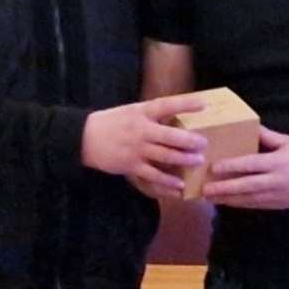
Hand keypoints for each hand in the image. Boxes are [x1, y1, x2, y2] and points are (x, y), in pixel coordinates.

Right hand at [82, 94, 208, 196]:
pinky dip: (168, 181)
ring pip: (166, 156)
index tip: (203, 104)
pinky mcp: (131, 166)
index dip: (185, 104)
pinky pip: (153, 175)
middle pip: (171, 136)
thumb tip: (174, 117)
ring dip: (184, 160)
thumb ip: (150, 115)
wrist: (84, 138)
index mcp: (141, 112)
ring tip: (198, 161)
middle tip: (204, 144)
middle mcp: (141, 130)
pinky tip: (179, 185)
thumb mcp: (130, 112)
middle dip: (190, 141)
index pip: (166, 105)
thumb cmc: (111, 123)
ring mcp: (136, 149)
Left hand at [203, 126, 288, 209]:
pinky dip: (240, 204)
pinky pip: (256, 205)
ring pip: (249, 199)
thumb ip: (267, 136)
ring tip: (210, 198)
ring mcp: (278, 195)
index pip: (250, 165)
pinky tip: (227, 202)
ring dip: (228, 199)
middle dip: (224, 189)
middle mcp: (277, 180)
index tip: (214, 167)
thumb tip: (247, 126)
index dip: (232, 167)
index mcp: (278, 162)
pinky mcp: (280, 204)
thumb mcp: (288, 141)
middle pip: (246, 186)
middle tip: (204, 190)